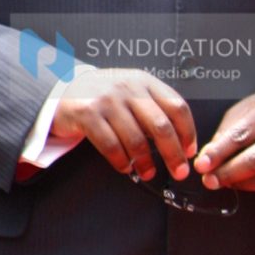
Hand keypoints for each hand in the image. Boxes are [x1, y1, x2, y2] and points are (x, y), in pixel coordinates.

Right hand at [49, 65, 196, 182]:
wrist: (65, 87)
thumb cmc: (105, 96)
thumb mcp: (133, 92)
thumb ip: (154, 108)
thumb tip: (180, 141)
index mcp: (145, 82)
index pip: (177, 107)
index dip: (188, 132)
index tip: (190, 151)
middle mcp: (128, 88)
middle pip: (161, 126)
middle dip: (173, 154)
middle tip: (179, 171)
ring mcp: (107, 100)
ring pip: (136, 139)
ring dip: (146, 162)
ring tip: (148, 172)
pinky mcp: (88, 114)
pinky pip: (111, 145)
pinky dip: (121, 161)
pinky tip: (125, 167)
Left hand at [193, 93, 254, 196]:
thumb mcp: (244, 112)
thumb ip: (226, 134)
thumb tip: (208, 159)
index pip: (241, 136)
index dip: (219, 153)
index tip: (202, 165)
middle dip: (228, 174)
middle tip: (209, 180)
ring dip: (241, 184)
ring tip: (225, 182)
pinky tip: (248, 182)